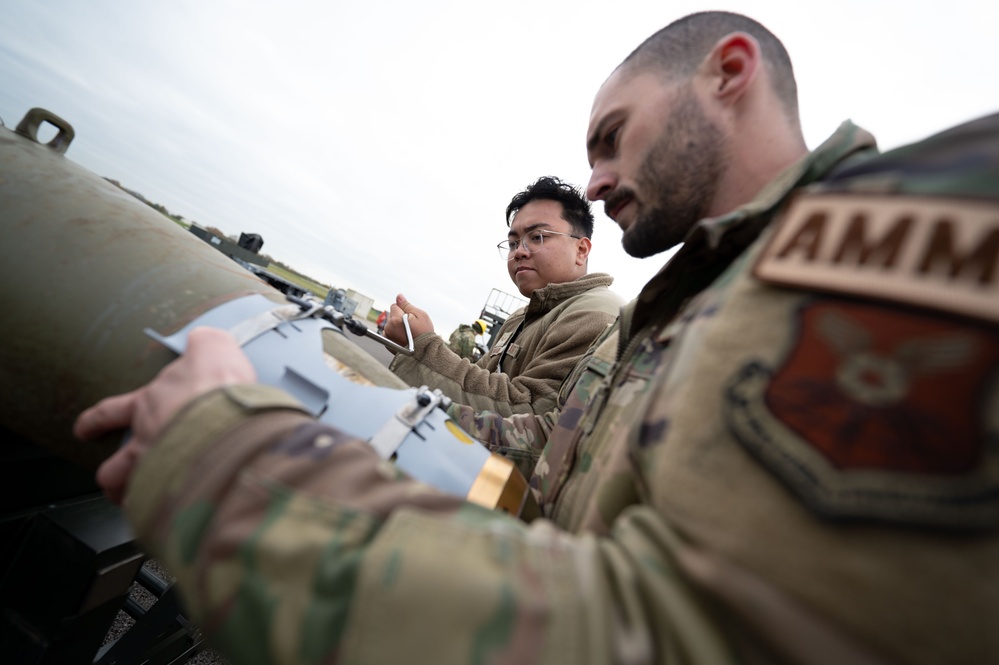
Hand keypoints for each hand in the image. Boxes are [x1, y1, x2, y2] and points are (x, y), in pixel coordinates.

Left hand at [73, 327, 256, 503]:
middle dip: (110, 474)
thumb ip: (206, 344)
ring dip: (132, 500)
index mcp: (149, 406)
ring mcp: (161, 470)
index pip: (111, 413)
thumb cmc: (216, 387)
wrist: (228, 418)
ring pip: (133, 493)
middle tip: (109, 481)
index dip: (96, 421)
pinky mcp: (180, 492)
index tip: (84, 429)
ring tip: (136, 508)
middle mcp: (148, 441)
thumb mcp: (213, 349)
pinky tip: (170, 522)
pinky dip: (164, 517)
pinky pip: (165, 511)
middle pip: (116, 464)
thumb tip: (205, 340)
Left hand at [383, 293, 434, 345]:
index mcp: (395, 319)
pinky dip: (394, 333)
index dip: (403, 309)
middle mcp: (388, 327)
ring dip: (396, 325)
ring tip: (408, 333)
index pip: (394, 306)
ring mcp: (387, 336)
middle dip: (399, 317)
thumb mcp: (420, 315)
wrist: (425, 353)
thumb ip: (407, 305)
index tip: (410, 317)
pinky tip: (403, 337)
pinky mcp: (387, 343)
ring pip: (389, 324)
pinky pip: (388, 333)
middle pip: (391, 315)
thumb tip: (399, 297)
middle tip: (410, 326)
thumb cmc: (425, 334)